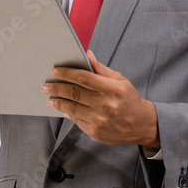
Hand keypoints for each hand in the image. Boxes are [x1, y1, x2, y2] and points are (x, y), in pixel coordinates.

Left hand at [42, 50, 159, 147]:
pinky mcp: (96, 133)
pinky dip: (68, 114)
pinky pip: (77, 121)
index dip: (67, 73)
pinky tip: (63, 108)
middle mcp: (106, 105)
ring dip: (58, 102)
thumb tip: (87, 55)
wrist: (141, 124)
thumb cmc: (129, 99)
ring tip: (50, 97)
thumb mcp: (120, 80)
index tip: (55, 71)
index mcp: (113, 89)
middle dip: (57, 88)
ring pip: (72, 108)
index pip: (84, 78)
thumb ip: (101, 69)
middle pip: (75, 93)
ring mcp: (100, 121)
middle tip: (46, 85)